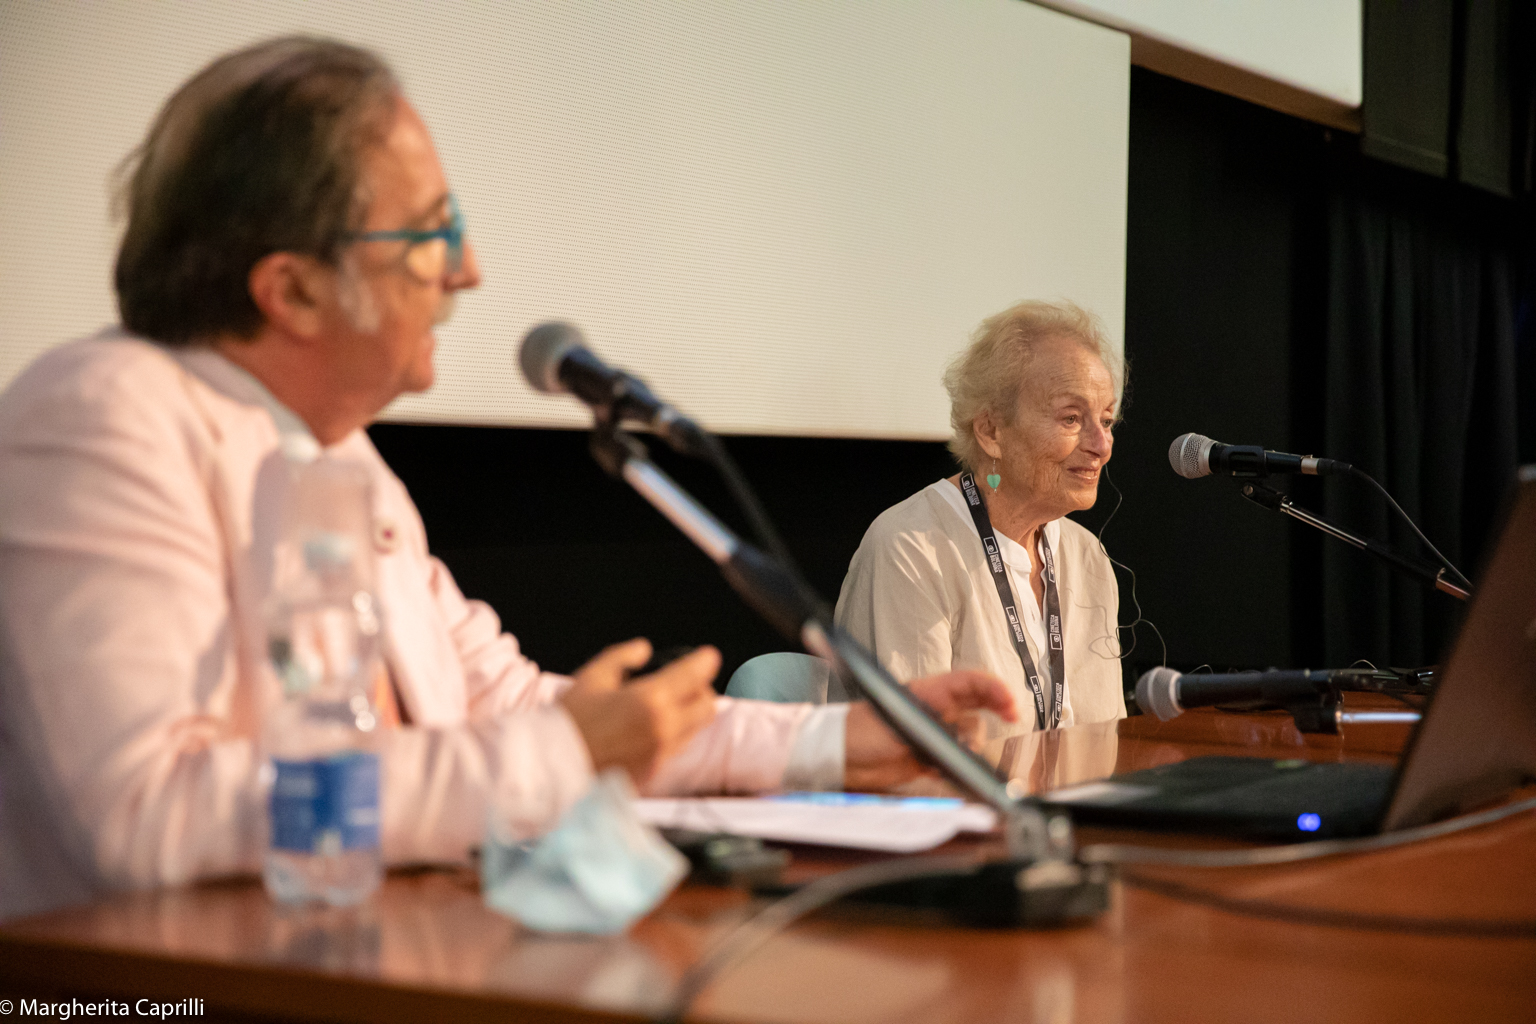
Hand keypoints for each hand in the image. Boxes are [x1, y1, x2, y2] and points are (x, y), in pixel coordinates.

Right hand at [561, 639, 719, 784]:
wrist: (552, 767)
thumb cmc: (569, 719)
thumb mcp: (592, 676)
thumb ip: (621, 656)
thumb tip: (643, 649)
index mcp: (650, 699)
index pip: (695, 676)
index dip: (705, 661)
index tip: (707, 656)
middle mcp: (663, 728)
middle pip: (707, 706)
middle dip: (702, 691)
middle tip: (688, 684)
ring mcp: (660, 754)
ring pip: (695, 730)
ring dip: (689, 715)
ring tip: (667, 706)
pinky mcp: (653, 772)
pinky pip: (674, 749)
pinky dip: (672, 736)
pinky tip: (650, 730)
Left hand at [842, 670, 1014, 791]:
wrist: (836, 757)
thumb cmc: (858, 732)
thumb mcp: (899, 727)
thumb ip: (933, 732)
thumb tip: (965, 742)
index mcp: (927, 692)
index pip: (969, 683)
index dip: (993, 690)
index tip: (1010, 706)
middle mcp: (934, 710)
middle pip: (977, 703)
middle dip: (995, 709)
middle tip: (1012, 719)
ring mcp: (932, 732)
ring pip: (970, 735)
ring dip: (972, 746)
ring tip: (961, 756)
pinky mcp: (927, 757)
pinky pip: (955, 758)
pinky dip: (959, 765)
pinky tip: (949, 771)